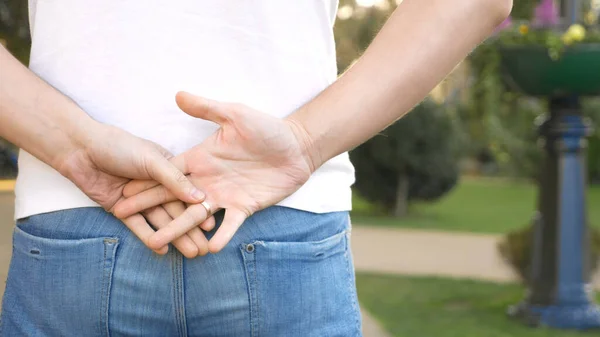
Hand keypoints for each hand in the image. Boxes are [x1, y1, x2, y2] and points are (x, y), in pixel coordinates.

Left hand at [59, 123, 208, 256]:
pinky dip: (149, 236)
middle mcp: (156, 186)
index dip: (199, 210)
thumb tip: (200, 198)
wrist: (80, 149)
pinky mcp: (122, 210)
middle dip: (190, 230)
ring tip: (190, 254)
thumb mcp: (152, 160)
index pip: (186, 193)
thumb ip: (175, 180)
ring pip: (160, 221)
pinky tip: (162, 250)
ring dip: (174, 237)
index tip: (212, 227)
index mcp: (169, 168)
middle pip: (176, 211)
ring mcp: (139, 200)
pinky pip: (138, 225)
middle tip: (204, 249)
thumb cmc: (119, 145)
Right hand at [113, 91, 316, 252]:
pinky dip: (222, 235)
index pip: (168, 172)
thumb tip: (178, 95)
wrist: (296, 147)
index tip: (121, 192)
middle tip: (123, 218)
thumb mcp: (234, 114)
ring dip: (178, 229)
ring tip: (159, 244)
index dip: (145, 182)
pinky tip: (210, 248)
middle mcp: (208, 180)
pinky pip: (230, 224)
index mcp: (201, 159)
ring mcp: (225, 196)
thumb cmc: (266, 128)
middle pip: (174, 197)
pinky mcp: (244, 207)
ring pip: (196, 215)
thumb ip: (207, 109)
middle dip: (150, 207)